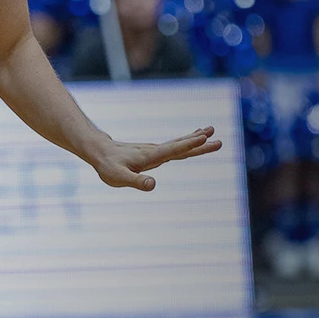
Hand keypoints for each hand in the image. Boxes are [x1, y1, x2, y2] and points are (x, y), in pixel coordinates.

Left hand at [89, 126, 220, 190]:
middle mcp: (156, 150)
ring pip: (180, 143)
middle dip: (199, 143)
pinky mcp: (155, 151)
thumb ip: (136, 182)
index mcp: (150, 156)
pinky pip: (175, 145)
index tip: (205, 138)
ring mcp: (156, 149)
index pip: (173, 150)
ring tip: (211, 131)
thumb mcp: (119, 178)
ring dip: (196, 139)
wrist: (100, 151)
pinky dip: (187, 140)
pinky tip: (194, 137)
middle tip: (218, 139)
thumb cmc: (108, 167)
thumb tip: (152, 186)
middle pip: (181, 146)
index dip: (189, 144)